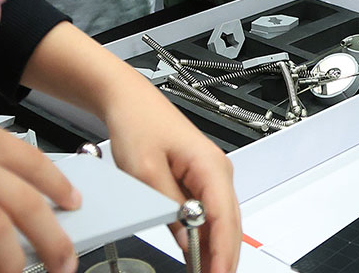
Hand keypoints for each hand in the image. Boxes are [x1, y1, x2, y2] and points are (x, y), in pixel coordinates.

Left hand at [17, 23, 242, 272]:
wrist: (129, 102)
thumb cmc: (139, 124)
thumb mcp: (145, 172)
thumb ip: (167, 207)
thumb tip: (185, 237)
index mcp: (210, 166)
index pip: (224, 218)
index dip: (223, 251)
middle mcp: (217, 171)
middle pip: (229, 224)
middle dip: (224, 256)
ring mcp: (210, 176)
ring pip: (221, 222)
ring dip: (215, 250)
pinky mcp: (198, 181)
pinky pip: (208, 215)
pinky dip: (204, 237)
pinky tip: (197, 256)